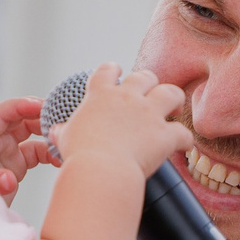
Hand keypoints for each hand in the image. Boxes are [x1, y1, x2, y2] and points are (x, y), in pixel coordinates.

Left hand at [0, 97, 52, 202]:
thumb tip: (8, 178)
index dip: (21, 106)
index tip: (42, 107)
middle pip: (17, 117)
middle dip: (39, 114)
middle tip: (62, 118)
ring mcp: (5, 151)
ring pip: (28, 131)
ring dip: (47, 132)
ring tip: (64, 137)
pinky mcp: (15, 163)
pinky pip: (35, 150)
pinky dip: (49, 152)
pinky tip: (60, 157)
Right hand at [55, 64, 192, 180]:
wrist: (101, 170)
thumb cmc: (80, 156)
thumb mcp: (65, 138)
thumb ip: (63, 131)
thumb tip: (55, 132)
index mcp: (101, 94)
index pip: (108, 69)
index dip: (114, 70)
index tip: (117, 73)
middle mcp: (127, 97)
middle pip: (145, 76)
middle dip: (150, 83)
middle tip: (150, 96)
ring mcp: (148, 114)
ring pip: (171, 92)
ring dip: (174, 100)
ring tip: (174, 110)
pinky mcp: (165, 134)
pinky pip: (183, 133)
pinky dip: (184, 140)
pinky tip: (183, 145)